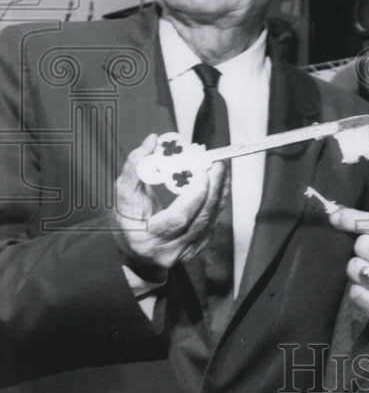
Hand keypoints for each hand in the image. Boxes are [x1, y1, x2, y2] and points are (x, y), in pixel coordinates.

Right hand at [113, 133, 227, 273]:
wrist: (133, 248)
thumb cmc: (127, 218)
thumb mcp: (124, 193)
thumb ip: (135, 166)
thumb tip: (153, 140)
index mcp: (147, 239)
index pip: (178, 219)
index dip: (194, 196)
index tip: (200, 171)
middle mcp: (169, 251)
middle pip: (200, 220)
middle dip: (213, 189)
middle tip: (216, 163)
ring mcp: (186, 252)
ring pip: (211, 220)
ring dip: (219, 192)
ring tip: (220, 167)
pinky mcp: (197, 248)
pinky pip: (213, 221)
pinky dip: (217, 200)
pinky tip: (218, 182)